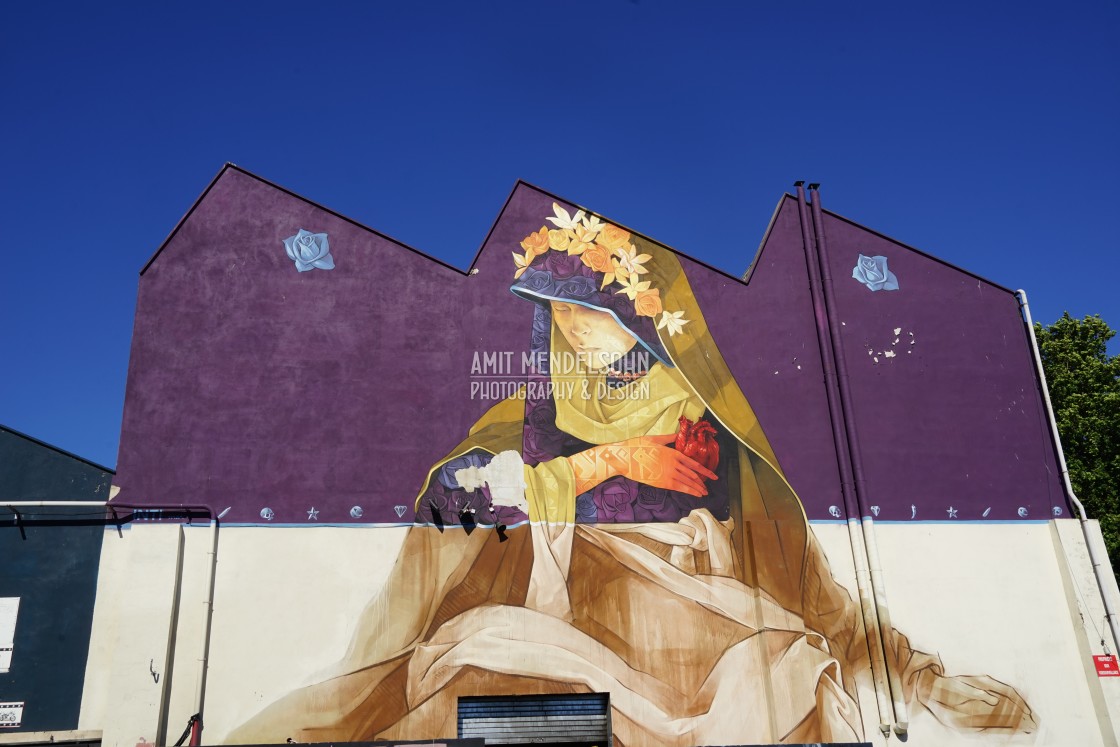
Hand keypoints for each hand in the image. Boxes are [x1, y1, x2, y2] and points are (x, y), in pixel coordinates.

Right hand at [567, 433, 717, 497]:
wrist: (624, 458)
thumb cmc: (637, 446)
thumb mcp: (654, 438)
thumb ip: (669, 438)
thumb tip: (678, 434)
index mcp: (673, 452)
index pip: (693, 464)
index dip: (705, 471)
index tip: (712, 476)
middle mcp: (673, 463)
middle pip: (693, 474)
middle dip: (702, 482)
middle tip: (709, 486)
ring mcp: (668, 474)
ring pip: (687, 482)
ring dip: (697, 488)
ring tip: (704, 492)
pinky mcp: (661, 482)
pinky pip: (679, 488)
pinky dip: (689, 491)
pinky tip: (695, 494)